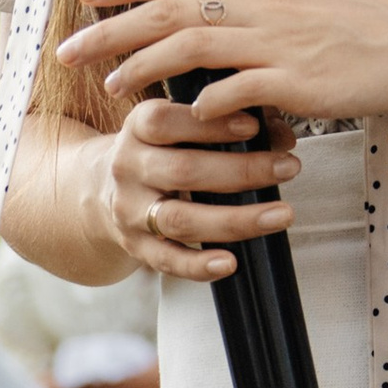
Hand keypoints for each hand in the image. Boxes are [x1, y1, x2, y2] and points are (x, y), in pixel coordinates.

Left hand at [65, 0, 387, 129]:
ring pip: (190, 44)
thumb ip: (254, 7)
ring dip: (144, 67)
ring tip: (112, 88)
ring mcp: (277, 40)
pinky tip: (184, 117)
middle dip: (111, 30)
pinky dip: (205, 104)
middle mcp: (260, 2)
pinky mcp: (298, 80)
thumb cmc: (369, 23)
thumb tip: (213, 16)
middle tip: (68, 51)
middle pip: (167, 8)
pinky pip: (236, 91)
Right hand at [76, 89, 298, 285]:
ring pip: (180, 218)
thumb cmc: (159, 150)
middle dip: (241, 171)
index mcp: (137, 129)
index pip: (165, 122)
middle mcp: (127, 168)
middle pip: (183, 171)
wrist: (99, 188)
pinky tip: (229, 263)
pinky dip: (198, 265)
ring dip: (234, 220)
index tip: (253, 127)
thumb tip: (281, 134)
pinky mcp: (134, 245)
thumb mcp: (178, 126)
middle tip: (288, 168)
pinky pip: (166, 259)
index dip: (210, 125)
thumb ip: (227, 121)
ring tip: (279, 215)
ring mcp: (128, 210)